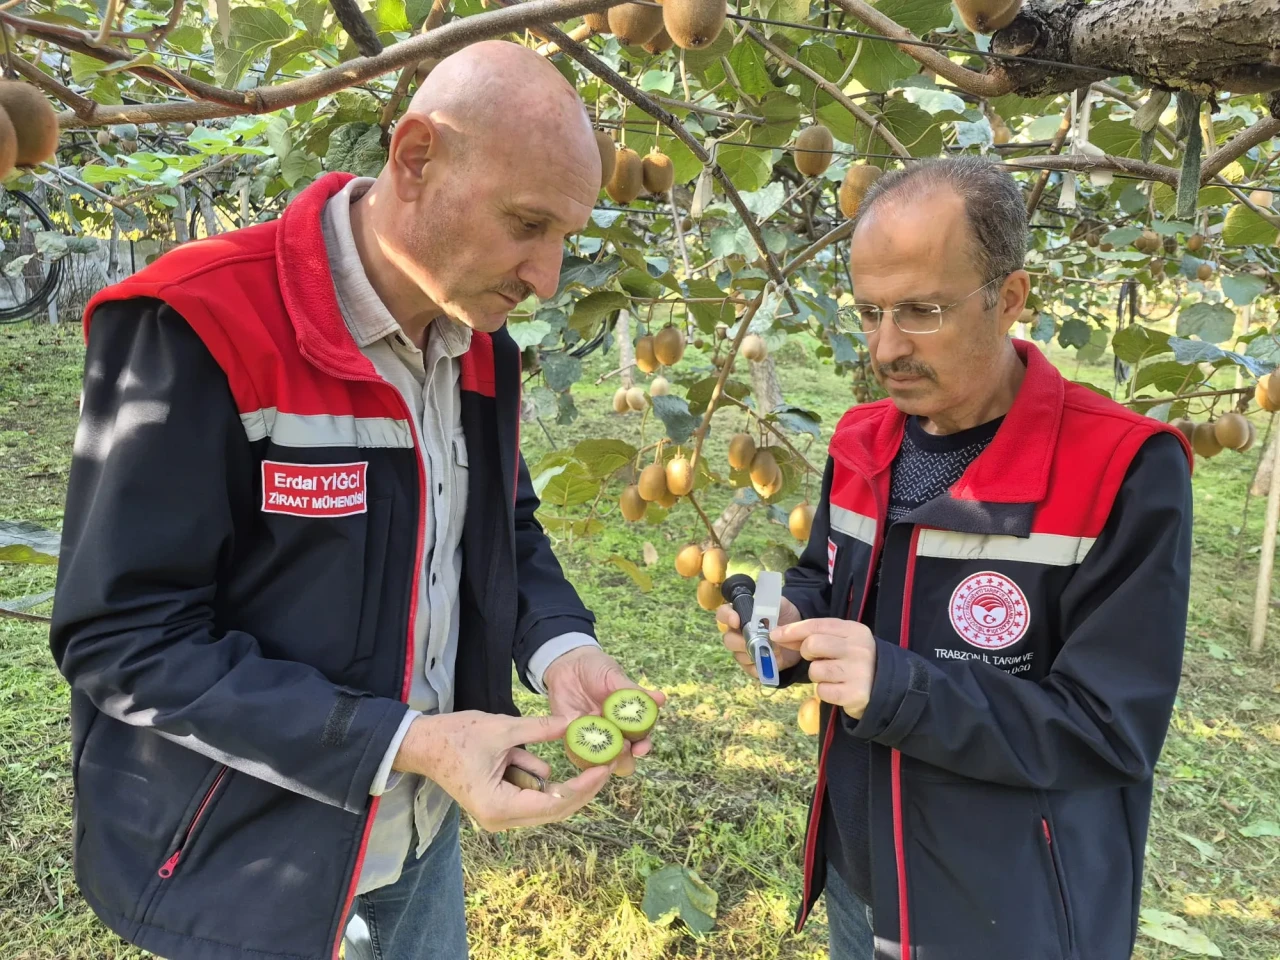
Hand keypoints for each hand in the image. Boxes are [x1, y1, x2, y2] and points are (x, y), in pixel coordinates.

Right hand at [392, 711, 611, 831]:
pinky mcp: (499, 803)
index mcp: (501, 807)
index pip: (555, 802)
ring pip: (542, 797)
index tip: (604, 767)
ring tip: (540, 747)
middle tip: (605, 762)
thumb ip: (540, 728)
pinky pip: (528, 788)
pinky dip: (530, 768)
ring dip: (546, 772)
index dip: (583, 786)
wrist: (421, 744)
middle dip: (579, 785)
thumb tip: (575, 723)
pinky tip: (511, 749)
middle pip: (554, 807)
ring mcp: (500, 814)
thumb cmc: (455, 737)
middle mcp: (502, 820)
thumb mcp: (502, 727)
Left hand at [542, 646, 666, 776]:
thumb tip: (661, 698)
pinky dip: (575, 744)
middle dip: (623, 759)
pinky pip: (573, 745)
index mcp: (625, 720)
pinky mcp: (569, 733)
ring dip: (601, 758)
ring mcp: (590, 735)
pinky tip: (574, 738)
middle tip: (620, 753)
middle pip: (621, 756)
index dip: (642, 746)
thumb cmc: (596, 668)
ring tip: (601, 754)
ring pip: (598, 757)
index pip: (639, 739)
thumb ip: (633, 692)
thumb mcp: (614, 677)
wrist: (567, 663)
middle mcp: (610, 732)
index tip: (641, 748)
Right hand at [717, 596, 802, 679]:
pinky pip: (750, 669)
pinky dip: (761, 666)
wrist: (797, 635)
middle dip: (741, 642)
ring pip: (738, 656)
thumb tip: (761, 610)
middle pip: (728, 639)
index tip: (737, 621)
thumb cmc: (785, 616)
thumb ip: (769, 605)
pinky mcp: (752, 665)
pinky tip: (773, 660)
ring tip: (774, 650)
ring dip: (755, 654)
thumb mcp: (780, 605)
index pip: (723, 613)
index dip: (726, 617)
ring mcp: (743, 651)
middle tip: (757, 641)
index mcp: (740, 615)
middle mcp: (737, 633)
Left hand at [770, 618, 876, 718]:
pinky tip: (837, 689)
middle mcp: (858, 649)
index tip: (776, 634)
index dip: (792, 629)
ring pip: (815, 670)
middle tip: (817, 658)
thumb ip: (816, 636)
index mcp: (855, 631)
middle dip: (807, 653)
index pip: (816, 625)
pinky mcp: (854, 694)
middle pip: (812, 645)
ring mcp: (858, 672)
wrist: (885, 689)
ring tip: (832, 676)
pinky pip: (822, 691)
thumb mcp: (843, 642)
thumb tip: (779, 634)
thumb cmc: (856, 662)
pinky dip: (824, 692)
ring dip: (817, 675)